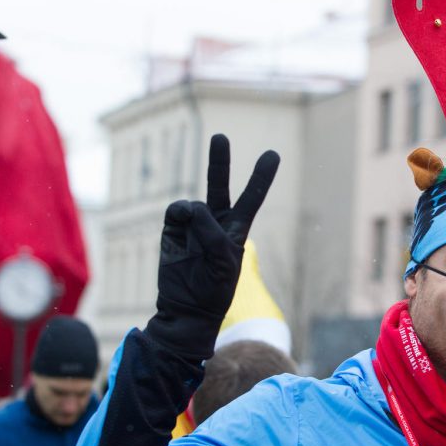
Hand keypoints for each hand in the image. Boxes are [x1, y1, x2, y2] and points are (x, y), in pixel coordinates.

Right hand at [145, 134, 278, 357]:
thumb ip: (211, 230)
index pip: (252, 197)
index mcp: (236, 229)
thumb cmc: (214, 289)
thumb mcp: (222, 260)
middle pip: (219, 184)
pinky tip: (182, 227)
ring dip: (195, 215)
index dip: (261, 177)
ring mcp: (192, 224)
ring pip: (194, 203)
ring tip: (195, 239)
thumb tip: (189, 207)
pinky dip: (179, 215)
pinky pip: (176, 211)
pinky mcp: (172, 229)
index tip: (272, 154)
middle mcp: (215, 222)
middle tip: (220, 136)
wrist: (187, 309)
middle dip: (219, 161)